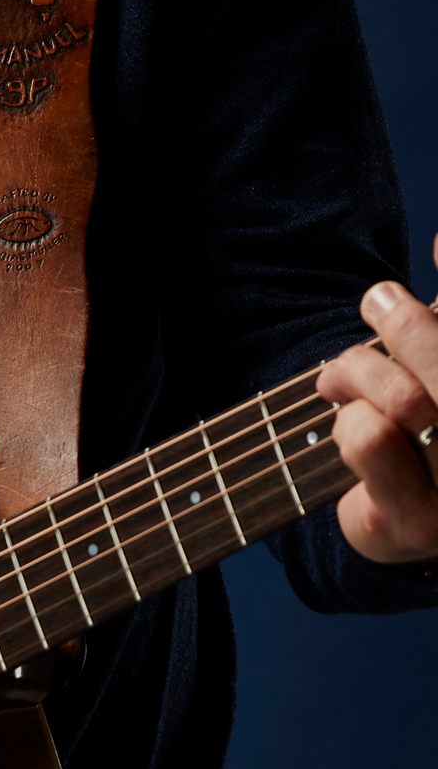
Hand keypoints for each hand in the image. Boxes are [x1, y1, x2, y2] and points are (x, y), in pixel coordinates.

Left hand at [315, 260, 437, 568]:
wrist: (408, 523)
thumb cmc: (429, 429)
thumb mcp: (431, 369)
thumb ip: (436, 326)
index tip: (437, 241)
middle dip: (411, 329)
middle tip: (379, 301)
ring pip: (410, 402)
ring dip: (361, 372)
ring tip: (340, 376)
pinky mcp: (417, 527)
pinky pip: (369, 440)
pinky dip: (348, 419)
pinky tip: (349, 426)